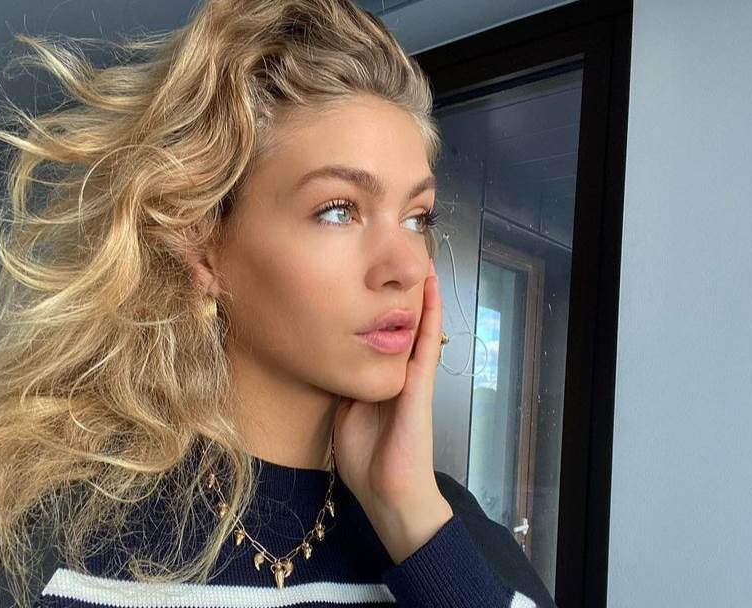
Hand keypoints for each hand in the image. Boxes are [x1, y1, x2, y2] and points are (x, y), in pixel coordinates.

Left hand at [332, 260, 453, 563]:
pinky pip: (427, 341)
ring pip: (415, 322)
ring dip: (416, 289)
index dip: (369, 302)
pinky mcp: (421, 384)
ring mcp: (412, 376)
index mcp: (377, 376)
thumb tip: (321, 357)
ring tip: (415, 251)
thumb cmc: (365, 461)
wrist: (389, 493)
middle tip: (390, 248)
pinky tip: (429, 284)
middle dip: (393, 287)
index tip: (360, 271)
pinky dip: (429, 312)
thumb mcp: (341, 412)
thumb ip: (338, 385)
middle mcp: (396, 370)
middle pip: (395, 320)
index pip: (373, 330)